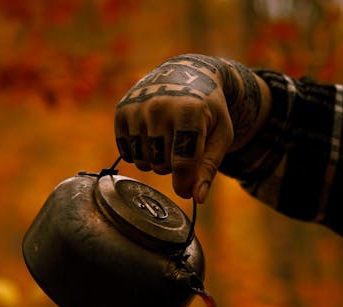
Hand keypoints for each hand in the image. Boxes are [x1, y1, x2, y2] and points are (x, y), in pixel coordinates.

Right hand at [114, 54, 269, 202]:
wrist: (186, 72)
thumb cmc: (208, 109)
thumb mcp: (220, 134)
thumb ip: (209, 167)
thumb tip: (196, 198)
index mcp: (189, 110)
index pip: (182, 163)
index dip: (185, 184)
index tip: (188, 191)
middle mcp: (159, 107)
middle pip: (162, 166)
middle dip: (173, 165)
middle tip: (182, 145)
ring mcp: (137, 108)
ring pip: (144, 163)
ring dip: (156, 160)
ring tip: (167, 140)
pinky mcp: (122, 112)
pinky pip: (128, 154)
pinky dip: (140, 153)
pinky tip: (151, 136)